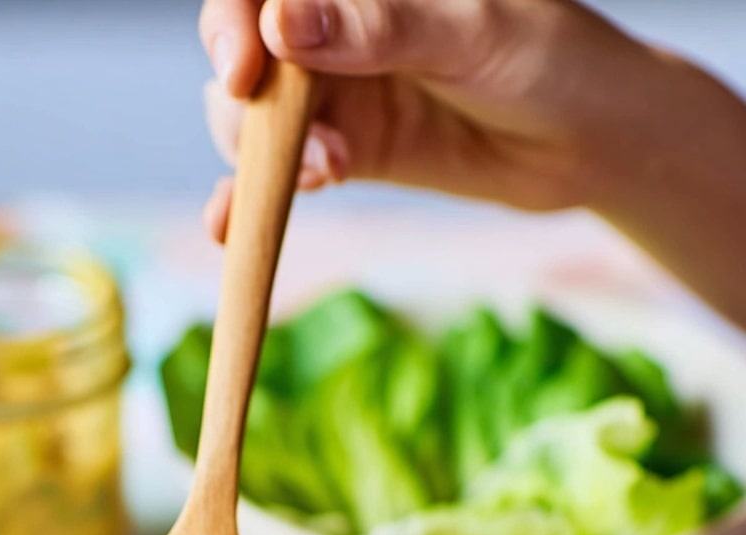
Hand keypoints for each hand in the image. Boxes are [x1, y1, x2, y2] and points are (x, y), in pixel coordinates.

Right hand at [198, 0, 745, 328]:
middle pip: (247, 52)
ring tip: (317, 176)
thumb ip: (379, 29)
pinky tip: (233, 224)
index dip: (235, 19)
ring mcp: (341, 91)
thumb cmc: (551, 58)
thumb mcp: (472, 35)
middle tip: (262, 135)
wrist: (591, 142)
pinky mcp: (350, 151)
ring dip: (257, 153)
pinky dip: (255, 198)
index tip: (244, 65)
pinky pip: (289, 171)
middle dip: (239, 97)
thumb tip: (281, 28)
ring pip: (258, 117)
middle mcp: (339, 25)